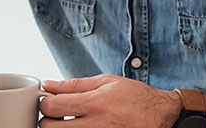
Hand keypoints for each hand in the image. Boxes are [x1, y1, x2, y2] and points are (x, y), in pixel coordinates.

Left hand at [39, 74, 181, 127]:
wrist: (160, 116)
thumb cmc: (135, 97)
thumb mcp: (106, 82)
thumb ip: (74, 84)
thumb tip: (48, 85)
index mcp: (94, 103)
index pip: (52, 106)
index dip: (45, 103)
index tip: (49, 101)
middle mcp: (94, 124)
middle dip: (48, 120)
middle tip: (56, 115)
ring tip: (71, 122)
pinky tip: (82, 127)